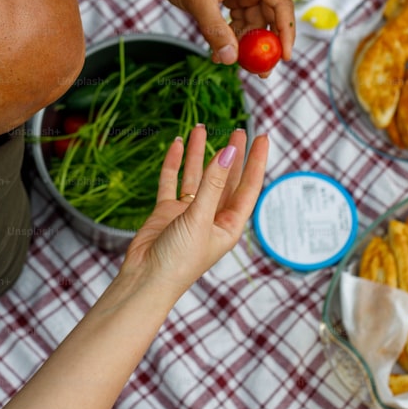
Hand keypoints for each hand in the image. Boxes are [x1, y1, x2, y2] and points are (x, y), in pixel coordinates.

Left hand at [80, 0, 294, 76]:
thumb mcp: (199, 1)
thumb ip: (216, 31)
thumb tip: (230, 58)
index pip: (280, 3)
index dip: (286, 32)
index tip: (284, 57)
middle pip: (272, 15)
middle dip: (266, 44)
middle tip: (263, 70)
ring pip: (256, 22)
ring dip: (248, 44)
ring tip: (238, 64)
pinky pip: (241, 21)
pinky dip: (234, 37)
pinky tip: (223, 52)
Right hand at [121, 125, 268, 293]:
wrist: (145, 280)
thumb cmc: (179, 261)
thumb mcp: (200, 219)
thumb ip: (213, 185)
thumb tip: (228, 154)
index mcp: (228, 225)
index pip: (248, 187)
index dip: (255, 162)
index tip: (261, 138)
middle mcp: (211, 217)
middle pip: (225, 179)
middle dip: (231, 155)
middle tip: (238, 130)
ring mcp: (188, 213)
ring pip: (197, 177)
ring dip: (200, 154)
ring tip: (201, 129)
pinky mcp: (167, 211)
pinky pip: (172, 182)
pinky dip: (174, 164)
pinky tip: (177, 146)